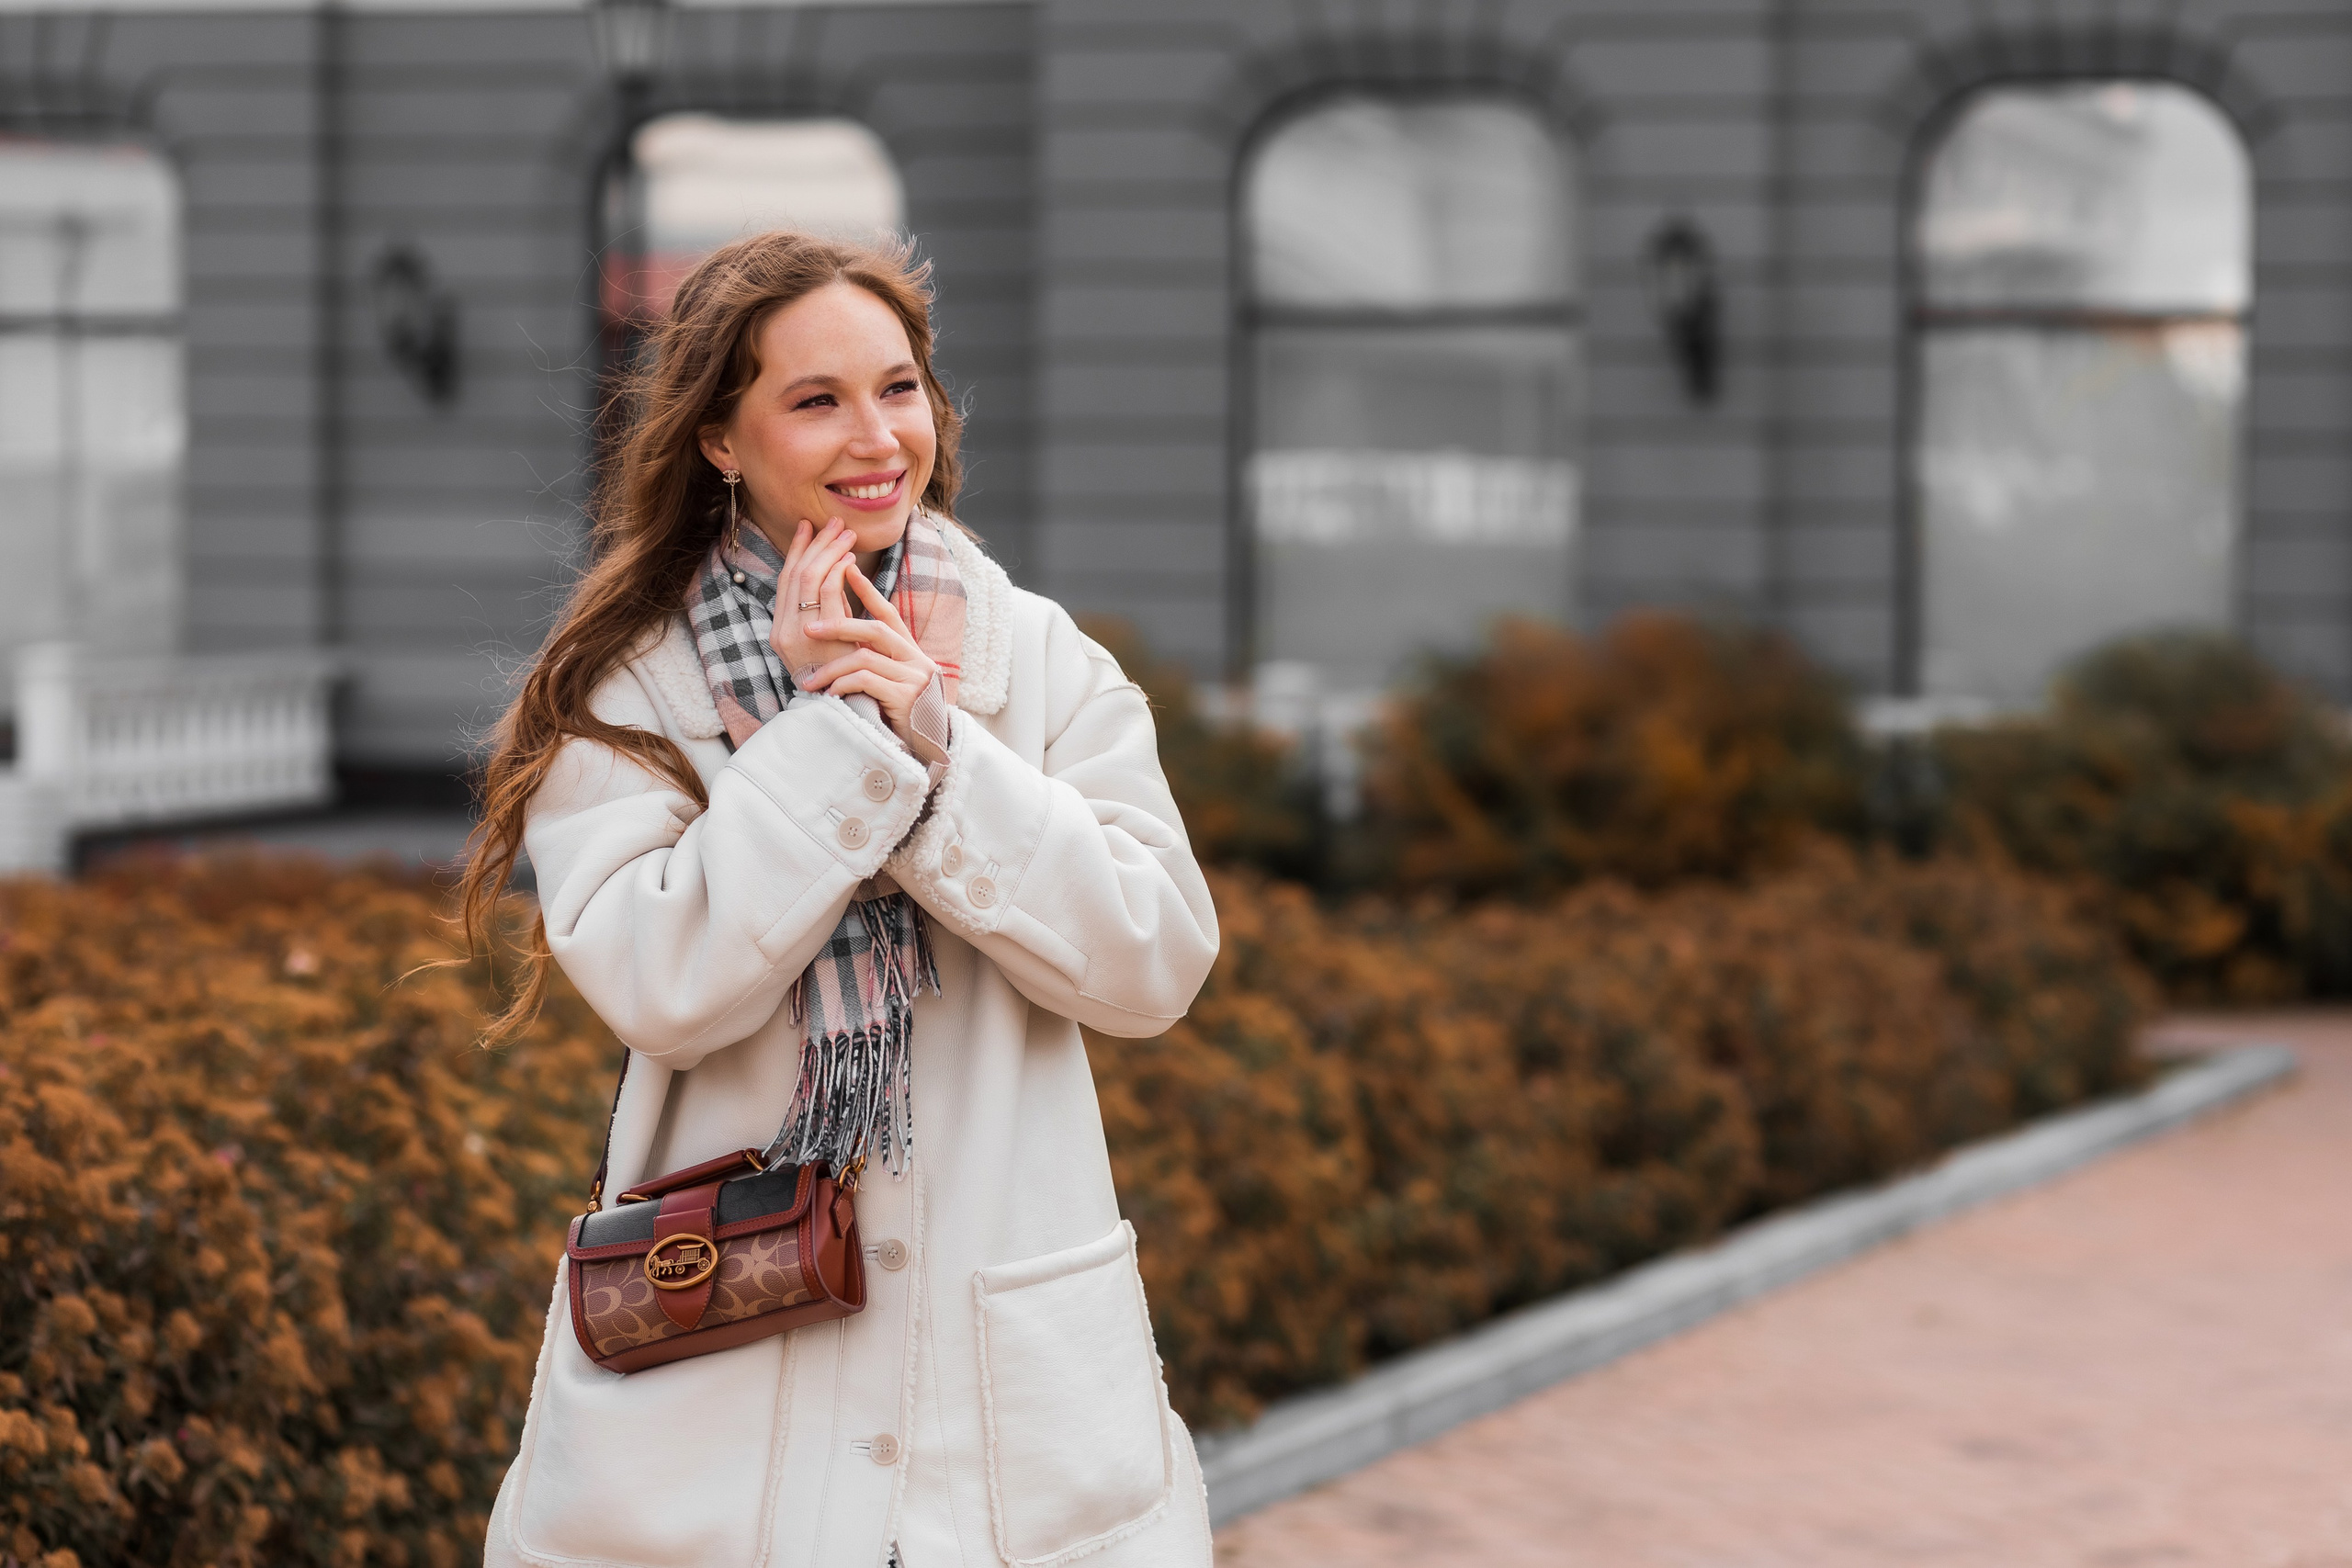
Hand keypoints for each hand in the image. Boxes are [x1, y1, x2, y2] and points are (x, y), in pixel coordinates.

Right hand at [769, 518, 859, 680]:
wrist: (841, 709)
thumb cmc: (840, 674)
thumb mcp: (828, 637)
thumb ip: (827, 609)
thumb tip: (837, 572)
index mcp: (780, 629)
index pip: (785, 579)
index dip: (796, 550)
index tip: (808, 527)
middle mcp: (782, 629)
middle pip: (795, 573)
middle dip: (815, 544)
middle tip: (834, 523)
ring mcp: (797, 632)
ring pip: (809, 578)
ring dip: (829, 552)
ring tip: (846, 535)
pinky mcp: (817, 635)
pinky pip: (825, 593)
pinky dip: (837, 572)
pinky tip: (849, 560)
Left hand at [798, 566, 939, 747]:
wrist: (928, 747)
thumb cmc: (901, 712)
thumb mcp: (888, 679)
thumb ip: (872, 656)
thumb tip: (840, 633)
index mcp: (909, 650)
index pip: (887, 612)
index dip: (866, 590)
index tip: (845, 568)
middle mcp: (915, 658)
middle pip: (875, 629)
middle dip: (839, 625)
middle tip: (808, 630)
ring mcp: (914, 677)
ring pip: (865, 658)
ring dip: (833, 669)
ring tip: (810, 682)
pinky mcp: (907, 698)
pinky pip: (867, 682)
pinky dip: (843, 686)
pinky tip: (831, 695)